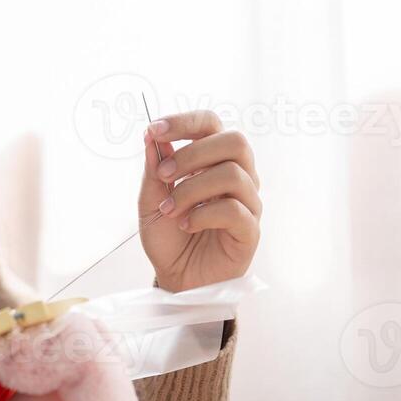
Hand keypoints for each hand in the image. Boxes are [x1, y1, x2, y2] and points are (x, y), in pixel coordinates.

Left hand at [139, 110, 261, 291]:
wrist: (177, 279)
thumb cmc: (169, 238)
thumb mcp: (150, 202)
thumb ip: (154, 169)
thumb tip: (152, 135)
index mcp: (213, 161)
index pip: (211, 124)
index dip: (185, 122)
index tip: (155, 130)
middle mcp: (237, 176)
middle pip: (235, 141)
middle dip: (193, 153)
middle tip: (163, 175)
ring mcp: (248, 203)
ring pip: (233, 174)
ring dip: (191, 189)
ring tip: (171, 210)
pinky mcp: (250, 230)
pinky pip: (235, 210)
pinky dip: (202, 214)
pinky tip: (186, 225)